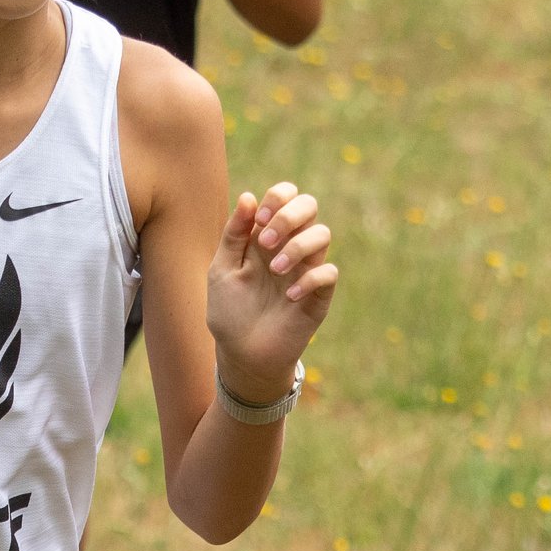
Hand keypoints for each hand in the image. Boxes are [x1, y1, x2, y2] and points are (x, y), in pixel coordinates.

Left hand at [207, 181, 337, 402]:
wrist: (242, 354)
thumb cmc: (229, 311)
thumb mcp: (222, 270)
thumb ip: (233, 234)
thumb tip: (248, 196)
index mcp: (265, 235)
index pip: (285, 196)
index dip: (278, 196)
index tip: (260, 218)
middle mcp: (289, 246)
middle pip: (309, 205)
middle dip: (289, 216)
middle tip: (265, 241)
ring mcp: (305, 269)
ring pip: (322, 234)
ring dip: (297, 246)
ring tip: (274, 270)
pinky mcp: (318, 295)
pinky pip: (328, 272)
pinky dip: (309, 279)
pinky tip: (288, 296)